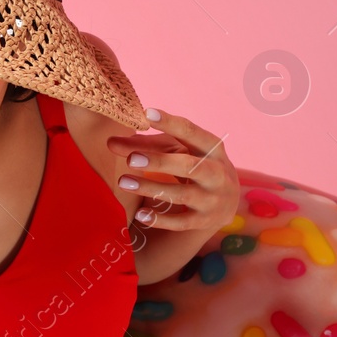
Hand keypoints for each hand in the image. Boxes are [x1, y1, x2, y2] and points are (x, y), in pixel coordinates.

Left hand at [106, 106, 237, 229]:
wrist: (225, 202)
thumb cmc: (195, 166)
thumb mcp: (179, 151)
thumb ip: (147, 145)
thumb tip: (111, 142)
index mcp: (212, 148)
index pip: (192, 132)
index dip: (170, 123)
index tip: (147, 113)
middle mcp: (217, 173)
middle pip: (189, 166)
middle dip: (160, 162)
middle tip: (131, 159)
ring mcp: (212, 199)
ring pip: (181, 195)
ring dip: (151, 188)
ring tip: (123, 182)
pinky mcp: (203, 221)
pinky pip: (180, 223)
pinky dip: (160, 219)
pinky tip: (140, 214)